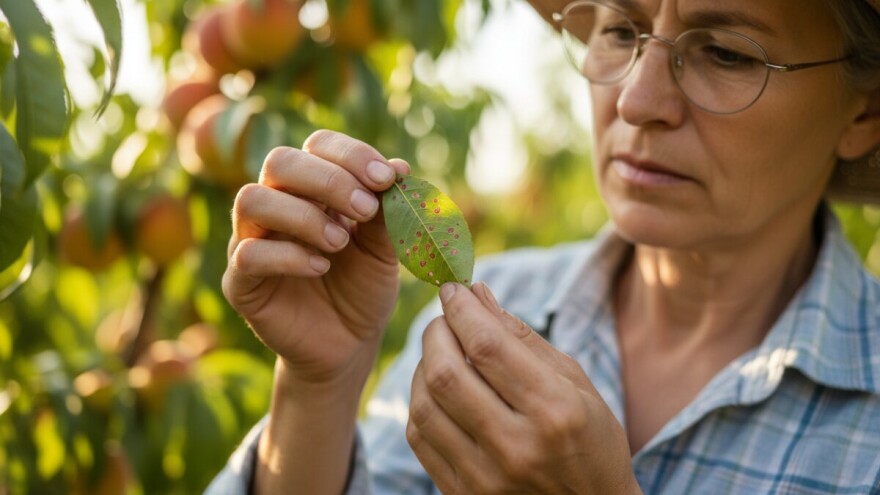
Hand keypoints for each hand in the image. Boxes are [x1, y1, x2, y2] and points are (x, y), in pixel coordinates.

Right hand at [222, 130, 408, 389]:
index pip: (318, 145)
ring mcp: (251, 240)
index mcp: (311, 187)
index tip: (386, 179)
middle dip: (327, 179)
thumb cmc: (363, 288)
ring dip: (303, 215)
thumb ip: (387, 211)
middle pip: (279, 162)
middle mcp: (276, 204)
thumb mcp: (384, 249)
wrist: (348, 344)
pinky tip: (321, 267)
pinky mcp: (240, 281)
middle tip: (365, 209)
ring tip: (339, 242)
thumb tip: (400, 166)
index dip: (351, 154)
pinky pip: (248, 254)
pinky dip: (288, 256)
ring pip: (252, 200)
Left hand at [407, 283, 638, 493]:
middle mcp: (518, 447)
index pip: (487, 345)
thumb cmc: (590, 440)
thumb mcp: (575, 383)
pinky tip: (437, 391)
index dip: (461, 309)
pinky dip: (421, 403)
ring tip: (441, 353)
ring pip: (424, 406)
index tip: (453, 290)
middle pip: (446, 374)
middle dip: (436, 333)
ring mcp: (487, 478)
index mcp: (555, 411)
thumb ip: (523, 338)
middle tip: (444, 319)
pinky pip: (419, 438)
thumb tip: (477, 293)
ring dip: (423, 367)